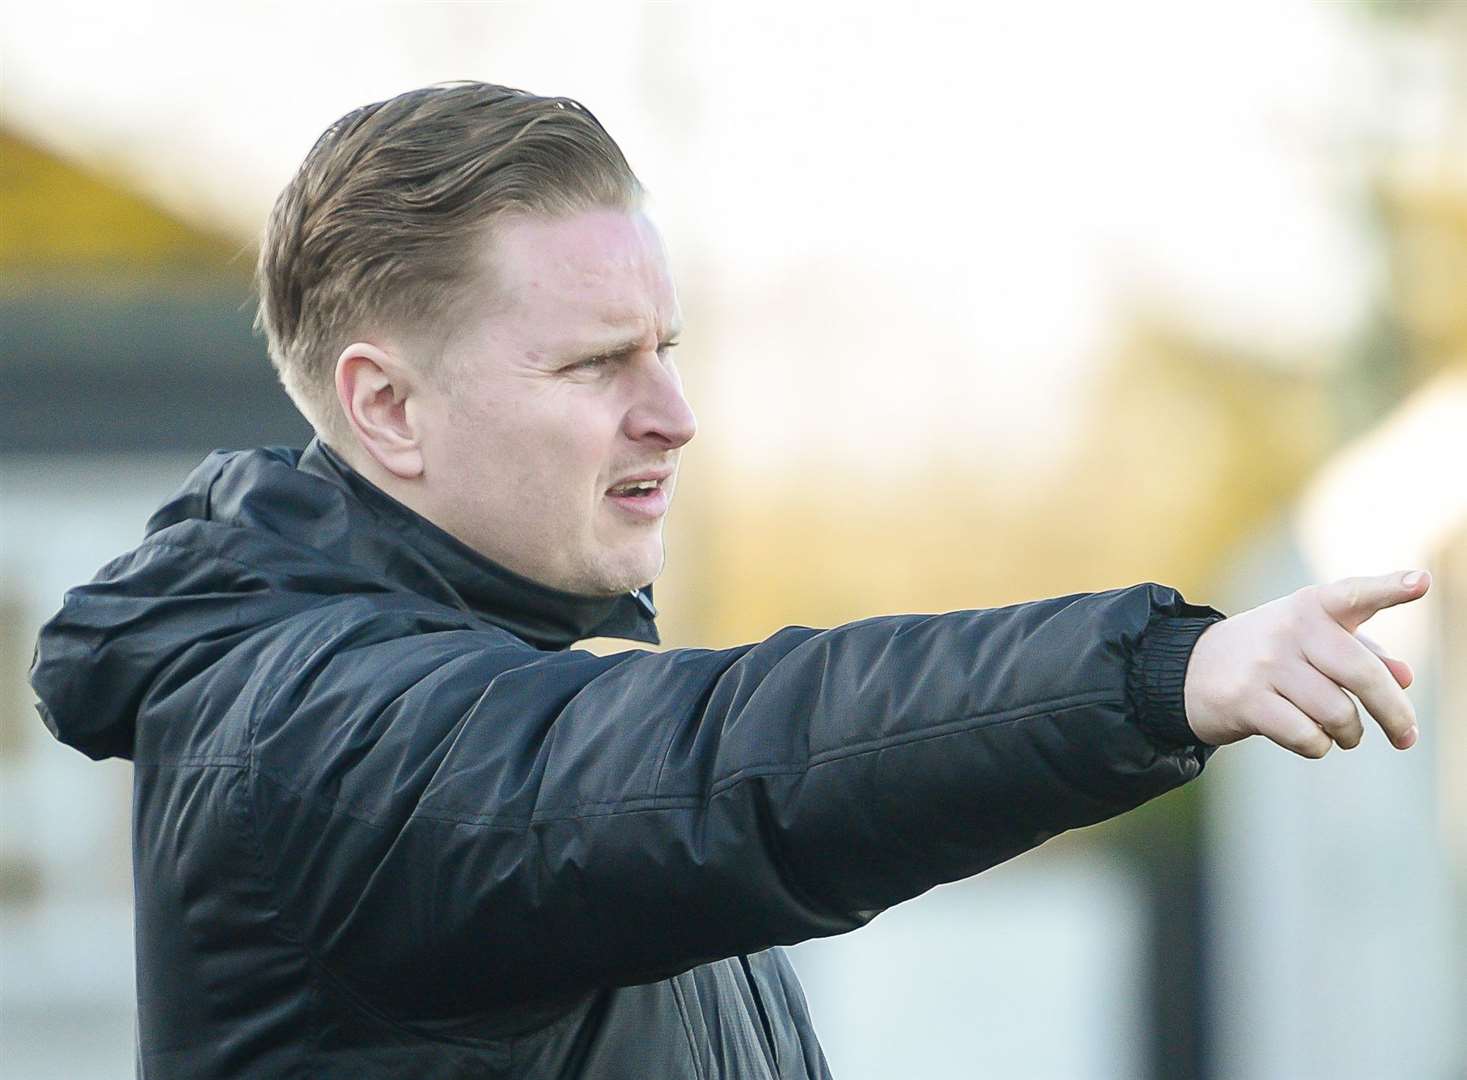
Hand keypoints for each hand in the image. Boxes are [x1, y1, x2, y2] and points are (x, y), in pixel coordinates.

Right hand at [1183, 570, 1429, 756]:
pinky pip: (1308, 737)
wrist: (1189, 670)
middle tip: (1407, 737)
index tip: (1420, 582)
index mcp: (1310, 607)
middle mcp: (1289, 629)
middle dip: (1394, 714)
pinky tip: (1310, 739)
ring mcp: (1265, 665)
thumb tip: (1405, 677)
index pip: (1354, 595)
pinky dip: (1318, 746)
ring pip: (1338, 714)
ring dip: (1349, 735)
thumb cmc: (1269, 655)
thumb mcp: (1312, 642)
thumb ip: (1363, 653)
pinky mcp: (1246, 701)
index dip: (1389, 588)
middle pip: (1362, 675)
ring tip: (1344, 735)